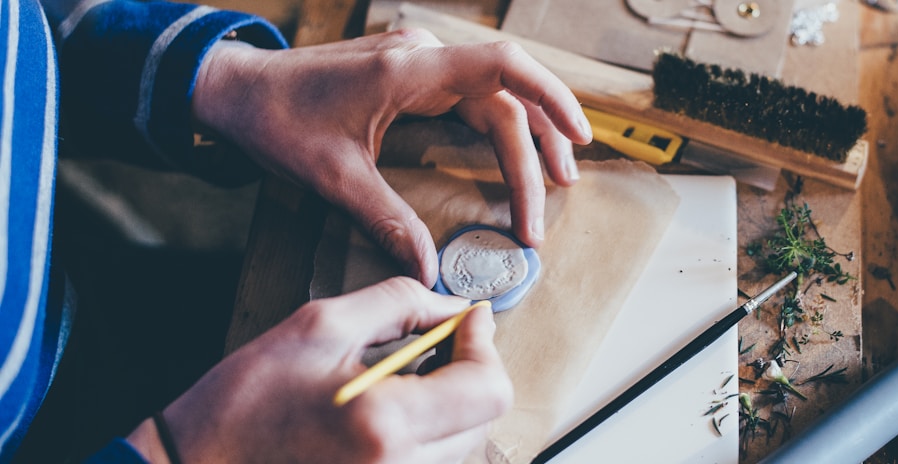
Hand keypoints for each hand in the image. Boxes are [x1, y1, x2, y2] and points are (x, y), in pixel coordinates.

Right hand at [126, 277, 511, 462]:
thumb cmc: (243, 403)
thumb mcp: (317, 327)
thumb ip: (397, 304)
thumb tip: (451, 305)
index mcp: (385, 424)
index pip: (487, 389)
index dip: (484, 345)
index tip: (468, 318)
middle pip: (484, 417)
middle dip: (469, 369)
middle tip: (436, 339)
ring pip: (463, 442)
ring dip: (450, 401)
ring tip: (402, 376)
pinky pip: (432, 461)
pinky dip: (428, 431)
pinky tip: (387, 409)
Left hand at [192, 30, 592, 285]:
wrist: (236, 89)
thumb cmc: (277, 121)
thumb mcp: (332, 178)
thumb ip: (387, 220)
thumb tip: (428, 268)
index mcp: (409, 71)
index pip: (501, 66)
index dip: (550, 96)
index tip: (578, 136)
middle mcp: (423, 59)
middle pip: (506, 96)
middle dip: (537, 147)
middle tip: (554, 199)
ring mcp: (421, 64)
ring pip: (495, 96)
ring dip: (528, 136)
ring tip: (555, 181)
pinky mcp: (415, 75)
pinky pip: (474, 97)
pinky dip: (501, 127)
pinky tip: (515, 155)